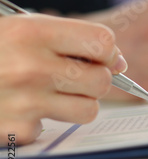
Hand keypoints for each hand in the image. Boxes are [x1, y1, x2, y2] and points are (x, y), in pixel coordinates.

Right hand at [0, 14, 126, 145]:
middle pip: (102, 81)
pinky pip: (53, 128)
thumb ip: (72, 40)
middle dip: (94, 79)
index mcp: (32, 32)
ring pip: (89, 110)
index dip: (105, 50)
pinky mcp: (16, 130)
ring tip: (50, 92)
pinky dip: (41, 121)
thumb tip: (119, 63)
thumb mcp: (21, 28)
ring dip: (76, 103)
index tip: (96, 54)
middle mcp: (31, 67)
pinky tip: (19, 107)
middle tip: (72, 76)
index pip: (102, 42)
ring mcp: (24, 102)